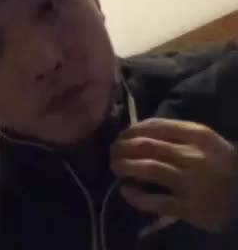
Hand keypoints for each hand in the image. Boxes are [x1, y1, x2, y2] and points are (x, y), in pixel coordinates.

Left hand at [110, 118, 237, 232]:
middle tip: (113, 150)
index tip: (122, 134)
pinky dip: (137, 196)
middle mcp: (192, 155)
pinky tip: (126, 191)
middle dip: (123, 146)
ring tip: (115, 166)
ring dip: (125, 166)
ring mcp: (191, 182)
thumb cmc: (220, 162)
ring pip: (149, 168)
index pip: (155, 126)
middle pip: (147, 146)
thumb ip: (175, 131)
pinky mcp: (190, 208)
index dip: (132, 129)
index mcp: (196, 135)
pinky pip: (157, 201)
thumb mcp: (204, 139)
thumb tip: (138, 129)